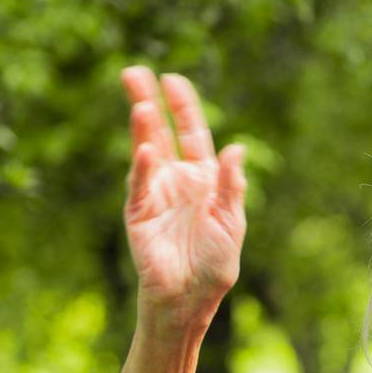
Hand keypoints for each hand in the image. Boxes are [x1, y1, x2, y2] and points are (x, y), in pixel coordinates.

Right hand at [119, 65, 245, 322]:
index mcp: (202, 180)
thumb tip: (236, 149)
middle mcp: (176, 181)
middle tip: (135, 72)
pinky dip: (143, 168)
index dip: (184, 108)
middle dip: (149, 103)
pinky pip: (140, 186)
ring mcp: (155, 194)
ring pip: (145, 152)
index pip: (192, 135)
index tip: (173, 80)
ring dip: (142, 127)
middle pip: (160, 133)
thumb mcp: (231, 223)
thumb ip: (231, 187)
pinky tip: (146, 150)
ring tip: (140, 100)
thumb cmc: (213, 265)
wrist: (190, 299)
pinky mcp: (139, 213)